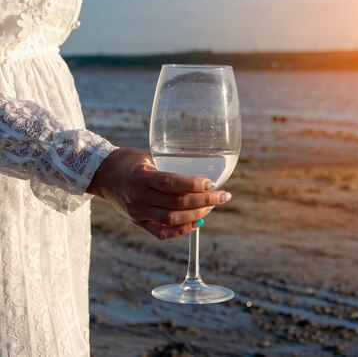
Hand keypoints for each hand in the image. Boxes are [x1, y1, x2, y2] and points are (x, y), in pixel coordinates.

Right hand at [87, 148, 231, 239]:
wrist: (101, 174)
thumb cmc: (128, 160)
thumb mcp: (147, 157)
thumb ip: (168, 168)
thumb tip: (200, 172)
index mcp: (140, 177)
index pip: (171, 183)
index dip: (193, 184)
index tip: (212, 183)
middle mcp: (138, 197)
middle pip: (176, 203)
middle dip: (204, 200)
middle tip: (223, 195)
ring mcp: (137, 213)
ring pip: (172, 219)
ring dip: (196, 215)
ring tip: (212, 206)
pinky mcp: (137, 222)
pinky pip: (161, 232)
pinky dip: (181, 230)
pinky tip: (196, 223)